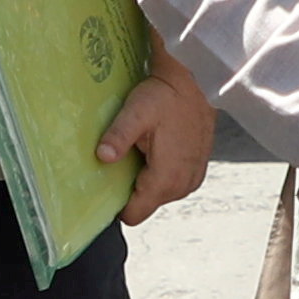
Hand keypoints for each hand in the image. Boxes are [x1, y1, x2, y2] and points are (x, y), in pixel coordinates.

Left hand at [95, 56, 215, 224]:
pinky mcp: (196, 171)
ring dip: (146, 179)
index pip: (134, 215)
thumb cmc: (166, 96)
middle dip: (131, 187)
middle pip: (145, 205)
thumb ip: (119, 137)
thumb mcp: (136, 113)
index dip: (117, 203)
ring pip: (158, 196)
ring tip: (142, 150)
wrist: (196, 83)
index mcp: (166, 178)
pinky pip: (171, 184)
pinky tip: (156, 149)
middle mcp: (182, 185)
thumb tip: (103, 156)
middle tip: (126, 157)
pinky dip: (160, 172)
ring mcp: (192, 179)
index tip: (109, 182)